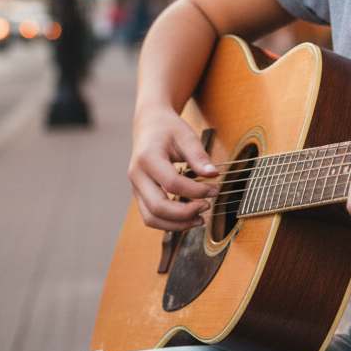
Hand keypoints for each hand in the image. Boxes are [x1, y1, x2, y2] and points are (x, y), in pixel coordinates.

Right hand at [128, 106, 219, 230]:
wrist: (149, 125)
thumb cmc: (168, 129)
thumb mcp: (186, 136)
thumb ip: (199, 156)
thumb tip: (213, 175)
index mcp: (147, 158)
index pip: (172, 184)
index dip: (196, 191)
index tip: (214, 189)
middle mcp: (137, 176)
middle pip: (158, 207)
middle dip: (186, 213)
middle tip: (208, 206)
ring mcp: (136, 187)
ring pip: (151, 218)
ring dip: (177, 225)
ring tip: (200, 220)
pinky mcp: (140, 195)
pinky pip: (151, 216)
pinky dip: (169, 223)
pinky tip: (188, 218)